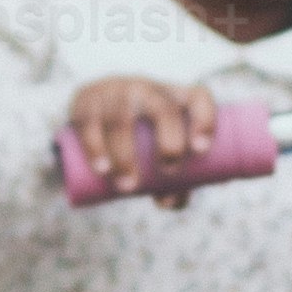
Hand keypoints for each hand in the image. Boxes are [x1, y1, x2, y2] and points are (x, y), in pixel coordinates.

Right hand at [64, 74, 234, 206]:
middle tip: (169, 173)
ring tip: (128, 187)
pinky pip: (90, 123)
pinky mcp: (86, 101)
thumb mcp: (158, 150)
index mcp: (174, 98)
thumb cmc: (139, 137)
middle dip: (170, 142)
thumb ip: (173, 181)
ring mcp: (115, 92)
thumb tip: (170, 201)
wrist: (92, 110)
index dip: (204, 120)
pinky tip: (102, 169)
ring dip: (126, 156)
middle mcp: (147, 90)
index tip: (201, 151)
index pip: (198, 97)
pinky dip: (96, 148)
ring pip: (122, 120)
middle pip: (164, 109)